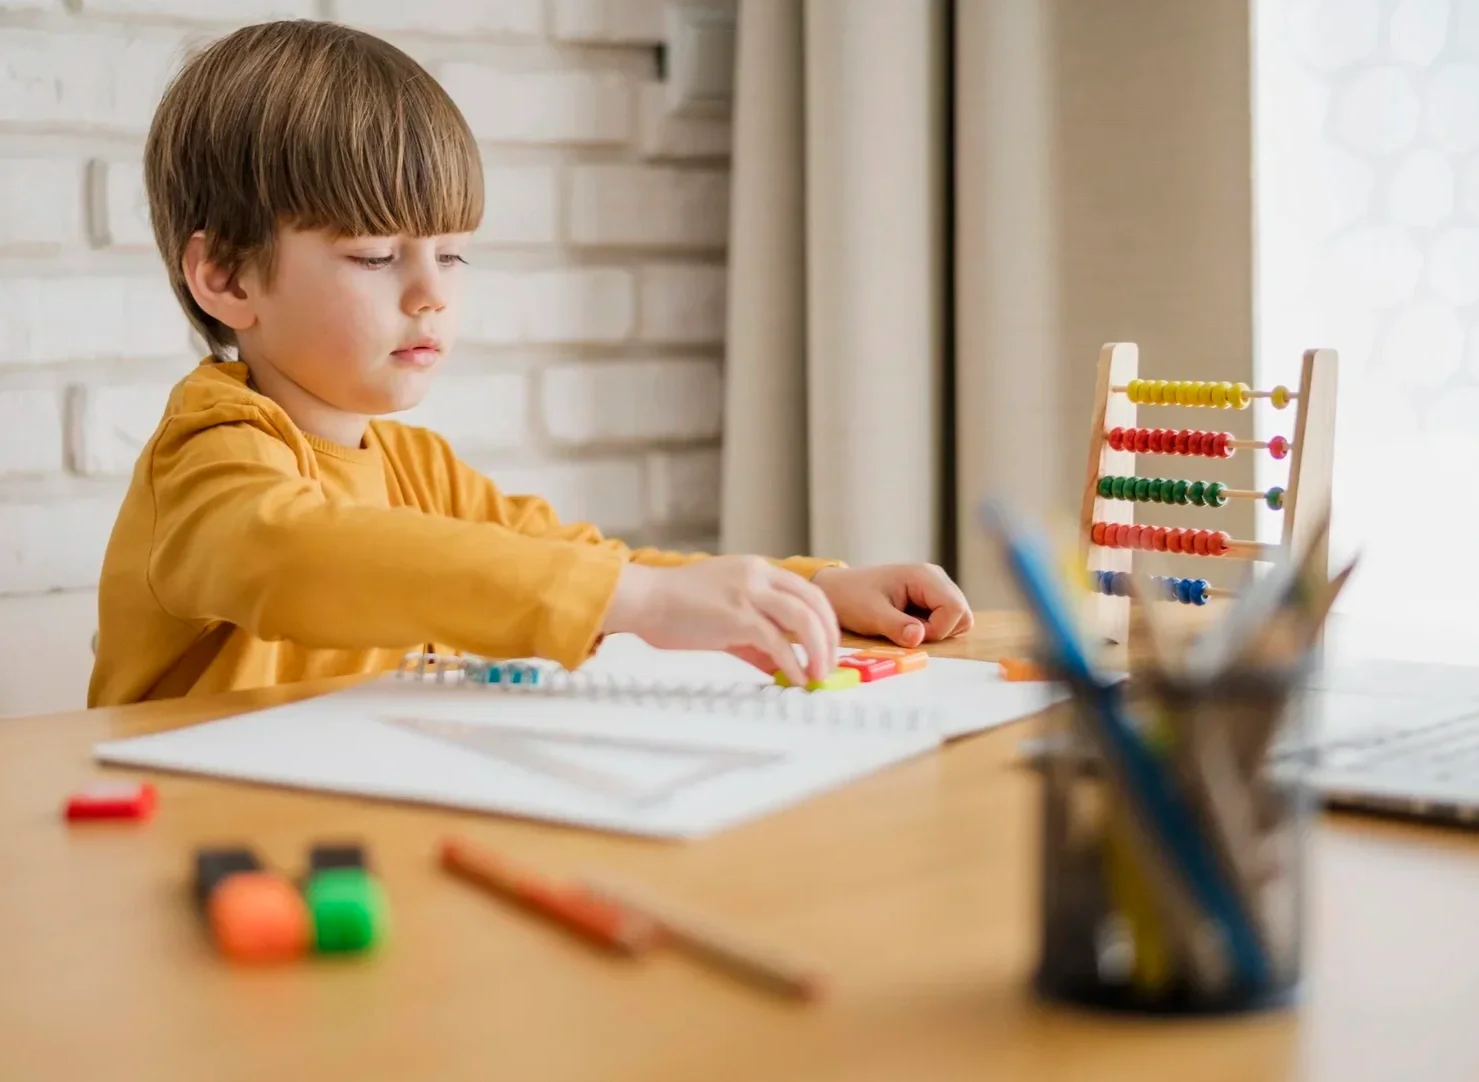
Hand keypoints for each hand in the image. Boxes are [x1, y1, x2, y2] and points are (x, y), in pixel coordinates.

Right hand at [602, 556, 839, 685]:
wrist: (642, 599)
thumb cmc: (674, 607)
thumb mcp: (723, 617)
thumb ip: (754, 639)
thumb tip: (778, 666)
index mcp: (756, 570)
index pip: (808, 591)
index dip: (826, 622)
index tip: (828, 648)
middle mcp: (758, 575)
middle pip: (815, 603)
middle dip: (829, 638)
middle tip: (828, 667)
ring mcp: (748, 594)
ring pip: (804, 620)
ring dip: (818, 651)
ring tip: (817, 676)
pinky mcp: (737, 617)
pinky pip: (777, 642)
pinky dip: (792, 664)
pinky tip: (794, 679)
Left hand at [810, 563, 971, 647]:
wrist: (837, 590)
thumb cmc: (851, 598)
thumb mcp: (871, 614)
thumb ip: (896, 626)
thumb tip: (918, 638)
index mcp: (924, 576)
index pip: (955, 609)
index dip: (938, 629)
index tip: (910, 633)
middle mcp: (935, 577)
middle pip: (962, 613)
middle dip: (940, 631)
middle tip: (909, 631)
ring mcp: (934, 586)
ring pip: (957, 617)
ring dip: (937, 631)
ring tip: (907, 627)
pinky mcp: (930, 597)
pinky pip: (946, 618)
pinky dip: (932, 628)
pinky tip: (909, 624)